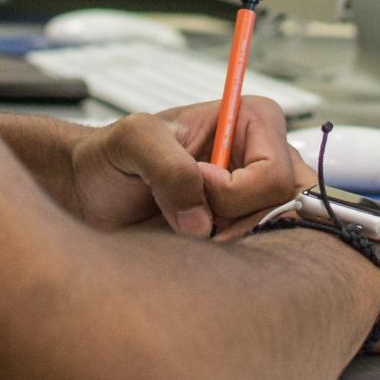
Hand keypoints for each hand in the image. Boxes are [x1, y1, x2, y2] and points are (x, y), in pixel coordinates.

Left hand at [66, 95, 311, 237]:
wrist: (94, 192)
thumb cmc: (113, 156)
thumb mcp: (132, 141)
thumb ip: (168, 167)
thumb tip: (201, 220)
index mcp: (253, 120)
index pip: (274, 173)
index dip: (233, 191)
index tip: (195, 184)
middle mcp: (265, 158)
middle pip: (286, 207)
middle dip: (237, 222)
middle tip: (192, 218)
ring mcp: (259, 197)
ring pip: (276, 235)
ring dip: (230, 241)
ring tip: (188, 226)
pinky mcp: (247, 229)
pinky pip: (260, 255)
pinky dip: (229, 258)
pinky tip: (196, 244)